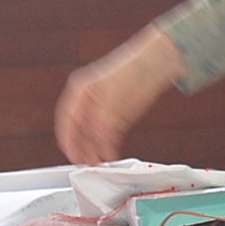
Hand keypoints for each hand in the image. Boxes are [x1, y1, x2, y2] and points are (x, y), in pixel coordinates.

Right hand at [54, 27, 184, 164]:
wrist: (158, 61)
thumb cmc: (135, 67)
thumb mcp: (115, 93)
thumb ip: (105, 117)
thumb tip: (98, 137)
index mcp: (81, 89)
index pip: (67, 119)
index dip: (67, 139)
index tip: (72, 154)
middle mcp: (88, 100)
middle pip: (78, 129)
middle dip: (81, 148)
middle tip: (86, 164)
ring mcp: (102, 108)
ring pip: (91, 134)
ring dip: (93, 150)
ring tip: (98, 163)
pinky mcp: (116, 115)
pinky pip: (106, 134)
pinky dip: (107, 145)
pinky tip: (109, 154)